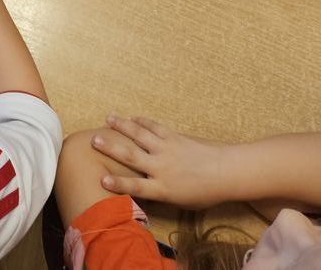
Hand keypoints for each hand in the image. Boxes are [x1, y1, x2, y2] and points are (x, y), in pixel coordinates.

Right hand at [92, 116, 223, 207]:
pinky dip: (142, 122)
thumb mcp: (181, 202)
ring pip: (140, 135)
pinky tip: (133, 118)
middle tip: (95, 139)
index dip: (119, 183)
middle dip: (112, 147)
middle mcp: (162, 167)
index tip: (102, 179)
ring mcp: (167, 149)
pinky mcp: (174, 137)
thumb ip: (160, 195)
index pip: (136, 187)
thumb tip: (143, 193)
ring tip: (108, 119)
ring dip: (123, 126)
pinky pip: (155, 127)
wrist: (226, 172)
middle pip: (132, 156)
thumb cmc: (204, 192)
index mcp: (163, 188)